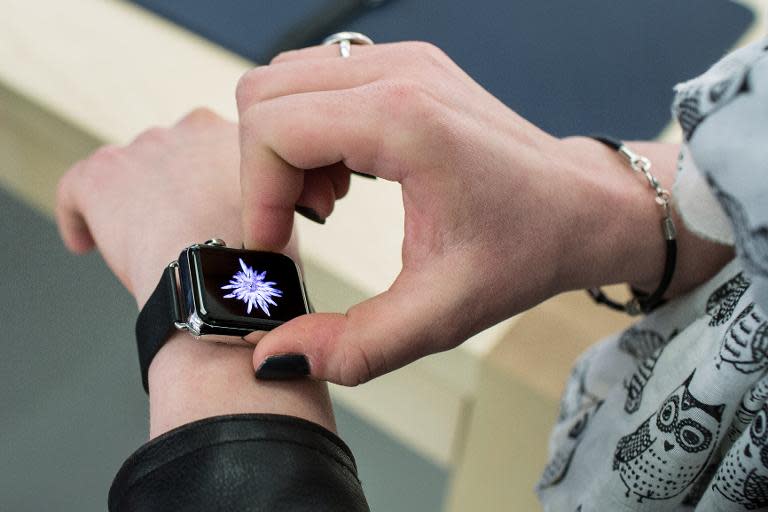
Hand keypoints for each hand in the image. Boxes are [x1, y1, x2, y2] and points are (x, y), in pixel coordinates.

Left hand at [55, 109, 333, 435]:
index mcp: (240, 137)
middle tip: (177, 231)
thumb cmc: (262, 265)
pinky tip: (83, 243)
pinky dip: (79, 216)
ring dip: (133, 204)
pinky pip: (79, 189)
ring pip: (129, 172)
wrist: (223, 278)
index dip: (207, 184)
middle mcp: (192, 128)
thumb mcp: (282, 220)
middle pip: (172, 155)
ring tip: (138, 245)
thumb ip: (261, 205)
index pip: (215, 149)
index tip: (208, 211)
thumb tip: (247, 227)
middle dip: (171, 188)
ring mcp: (145, 148)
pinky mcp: (102, 174)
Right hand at [236, 42, 652, 385]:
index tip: (279, 243)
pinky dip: (310, 128)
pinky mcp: (406, 65)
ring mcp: (403, 60)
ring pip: (286, 81)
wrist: (580, 206)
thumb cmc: (525, 249)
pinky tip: (346, 175)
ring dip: (285, 146)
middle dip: (264, 169)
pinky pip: (319, 79)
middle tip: (304, 221)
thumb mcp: (440, 314)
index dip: (258, 195)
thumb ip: (353, 347)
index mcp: (406, 121)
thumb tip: (274, 356)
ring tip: (328, 201)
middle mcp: (399, 73)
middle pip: (264, 94)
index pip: (273, 128)